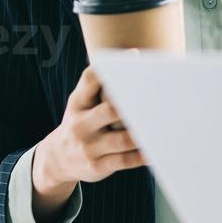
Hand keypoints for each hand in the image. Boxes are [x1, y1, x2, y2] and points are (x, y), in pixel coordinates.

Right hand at [31, 65, 145, 220]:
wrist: (56, 159)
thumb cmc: (80, 123)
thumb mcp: (80, 103)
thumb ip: (99, 85)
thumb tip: (133, 60)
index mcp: (78, 103)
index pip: (91, 80)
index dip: (110, 67)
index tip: (134, 55)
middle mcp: (81, 124)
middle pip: (109, 110)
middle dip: (132, 105)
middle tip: (157, 98)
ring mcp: (89, 147)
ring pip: (122, 139)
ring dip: (143, 133)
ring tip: (164, 125)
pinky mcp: (97, 166)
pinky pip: (125, 161)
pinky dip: (142, 156)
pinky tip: (157, 150)